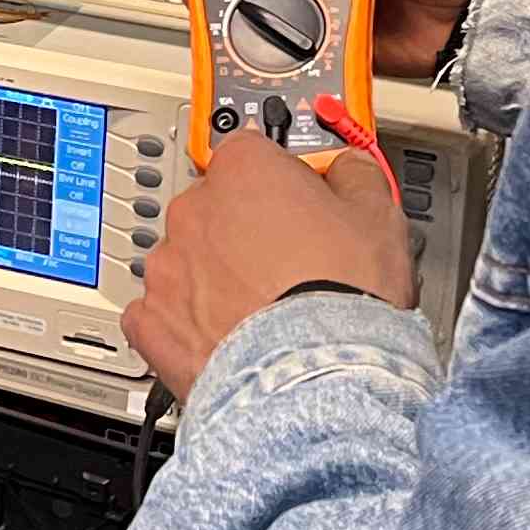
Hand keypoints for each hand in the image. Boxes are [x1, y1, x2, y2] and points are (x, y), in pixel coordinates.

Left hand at [124, 132, 414, 393]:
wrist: (314, 377)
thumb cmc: (342, 297)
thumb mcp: (378, 217)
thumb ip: (355, 176)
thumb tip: (348, 169)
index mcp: (243, 171)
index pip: (251, 152)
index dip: (278, 180)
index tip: (294, 202)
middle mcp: (193, 212)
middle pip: (214, 208)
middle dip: (242, 231)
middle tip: (283, 265)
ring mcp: (167, 268)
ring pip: (185, 261)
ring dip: (212, 278)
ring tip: (257, 310)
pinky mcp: (151, 323)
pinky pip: (157, 314)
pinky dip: (182, 324)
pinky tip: (217, 338)